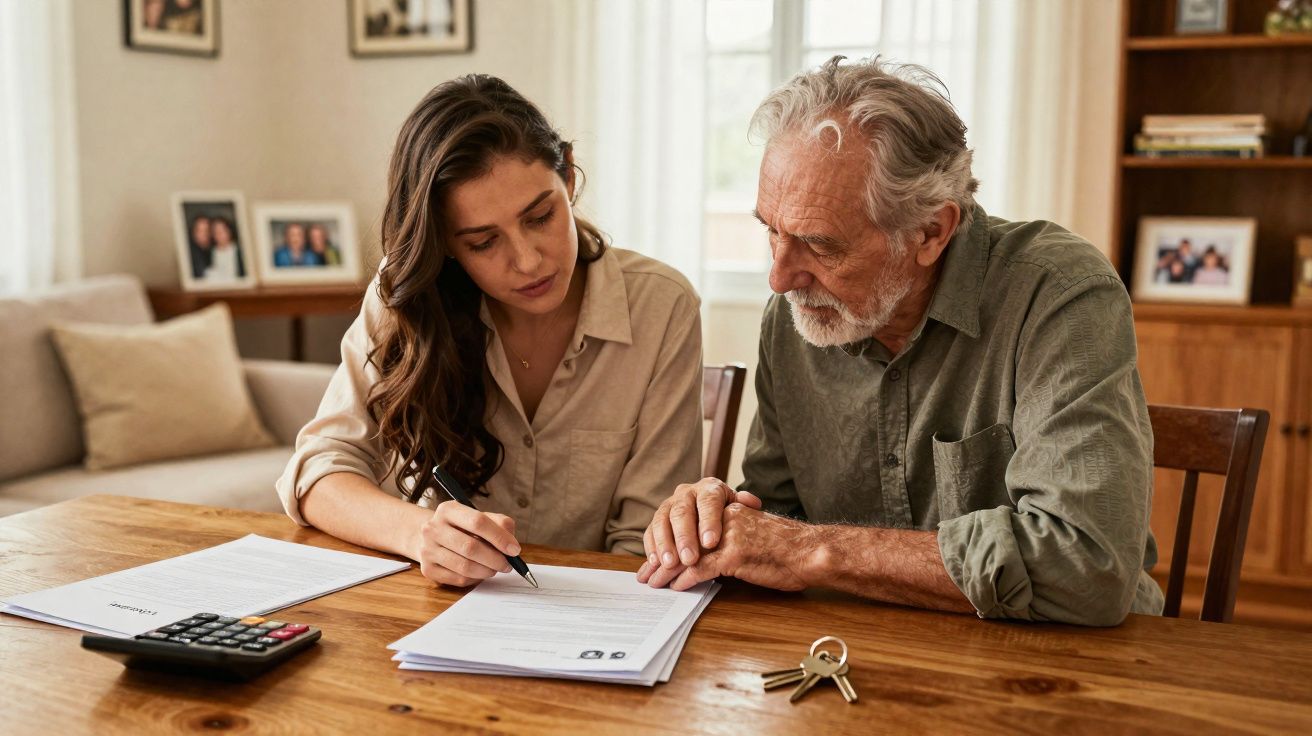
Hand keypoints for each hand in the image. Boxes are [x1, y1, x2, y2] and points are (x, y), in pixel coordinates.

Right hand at [414, 500, 520, 586]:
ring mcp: (427, 550)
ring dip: (487, 571)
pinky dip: (475, 579)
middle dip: (495, 559)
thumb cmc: (462, 527)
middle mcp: (433, 528)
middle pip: (470, 547)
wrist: (431, 537)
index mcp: (448, 510)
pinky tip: (479, 573)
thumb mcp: (479, 516)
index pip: (478, 522)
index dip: (500, 537)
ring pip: (464, 567)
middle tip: (507, 565)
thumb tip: (511, 543)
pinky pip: (458, 579)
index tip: (514, 549)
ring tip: (495, 569)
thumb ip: (499, 524)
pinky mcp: (428, 569)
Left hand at [638, 502, 814, 591]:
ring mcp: (730, 534)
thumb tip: (707, 555)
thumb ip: (730, 537)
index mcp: (729, 509)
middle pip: (682, 536)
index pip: (688, 523)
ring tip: (653, 583)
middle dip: (660, 557)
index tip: (654, 558)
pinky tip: (676, 587)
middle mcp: (726, 517)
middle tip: (645, 574)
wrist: (812, 552)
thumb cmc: (788, 549)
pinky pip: (703, 567)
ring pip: (688, 553)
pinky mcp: (736, 554)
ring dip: (667, 570)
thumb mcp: (754, 534)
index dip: (668, 541)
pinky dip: (686, 579)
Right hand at [640, 477, 762, 572]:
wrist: (710, 515)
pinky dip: (651, 547)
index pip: (708, 502)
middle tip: (689, 559)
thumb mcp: (739, 509)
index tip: (711, 543)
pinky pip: (650, 530)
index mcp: (709, 488)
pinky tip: (655, 562)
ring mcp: (669, 505)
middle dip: (684, 537)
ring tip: (669, 564)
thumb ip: (745, 506)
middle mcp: (686, 493)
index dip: (708, 522)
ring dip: (665, 544)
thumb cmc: (728, 516)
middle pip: (682, 512)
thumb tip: (751, 502)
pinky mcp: (657, 519)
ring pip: (662, 520)